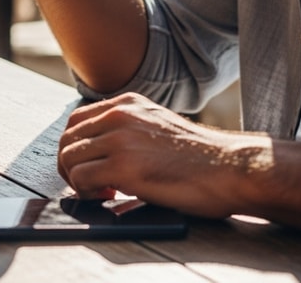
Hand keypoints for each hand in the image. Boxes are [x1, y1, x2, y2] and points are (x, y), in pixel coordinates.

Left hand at [57, 93, 272, 217]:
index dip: (76, 147)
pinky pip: (81, 178)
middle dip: (71, 166)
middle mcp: (120, 115)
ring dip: (78, 181)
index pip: (76, 120)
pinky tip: (109, 196)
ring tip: (103, 192)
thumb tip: (98, 152)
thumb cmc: (202, 157)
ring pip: (69, 158)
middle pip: (67, 139)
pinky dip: (86, 192)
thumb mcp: (158, 125)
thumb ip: (129, 129)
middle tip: (91, 185)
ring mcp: (120, 139)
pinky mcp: (123, 166)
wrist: (232, 167)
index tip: (89, 165)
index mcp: (127, 104)